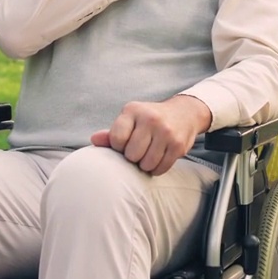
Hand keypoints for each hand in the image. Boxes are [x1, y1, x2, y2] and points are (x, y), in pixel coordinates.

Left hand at [89, 96, 211, 175]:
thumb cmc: (148, 120)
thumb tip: (93, 140)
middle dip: (133, 157)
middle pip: (132, 155)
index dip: (118, 147)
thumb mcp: (129, 120)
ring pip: (146, 164)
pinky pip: (161, 168)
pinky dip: (156, 168)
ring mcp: (166, 132)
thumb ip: (111, 133)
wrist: (184, 113)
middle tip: (139, 150)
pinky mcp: (178, 145)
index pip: (117, 139)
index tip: (125, 143)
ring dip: (145, 165)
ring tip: (148, 154)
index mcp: (133, 110)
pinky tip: (158, 157)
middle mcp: (150, 119)